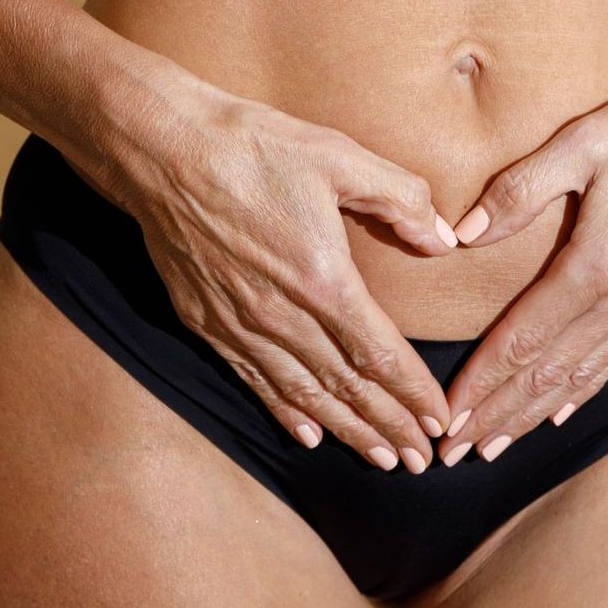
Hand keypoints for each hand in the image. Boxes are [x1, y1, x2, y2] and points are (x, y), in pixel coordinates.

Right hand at [116, 90, 460, 472]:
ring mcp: (243, 325)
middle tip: (422, 461)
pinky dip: (286, 414)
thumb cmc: (254, 146)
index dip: (414, 392)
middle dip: (390, 427)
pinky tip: (309, 437)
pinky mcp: (209, 324)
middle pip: (348, 386)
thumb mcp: (340, 157)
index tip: (440, 420)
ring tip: (381, 460)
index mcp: (322, 279)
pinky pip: (256, 381)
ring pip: (305, 395)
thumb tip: (443, 238)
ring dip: (347, 432)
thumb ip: (401, 199)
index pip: (381, 353)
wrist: (164, 151)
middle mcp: (283, 315)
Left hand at [435, 60, 607, 465]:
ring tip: (494, 447)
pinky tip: (558, 414)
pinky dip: (580, 392)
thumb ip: (518, 191)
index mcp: (597, 264)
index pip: (523, 339)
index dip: (481, 382)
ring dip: (533, 417)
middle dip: (497, 416)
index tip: (447, 416)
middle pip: (547, 373)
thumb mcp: (581, 143)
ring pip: (581, 377)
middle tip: (455, 454)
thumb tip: (462, 233)